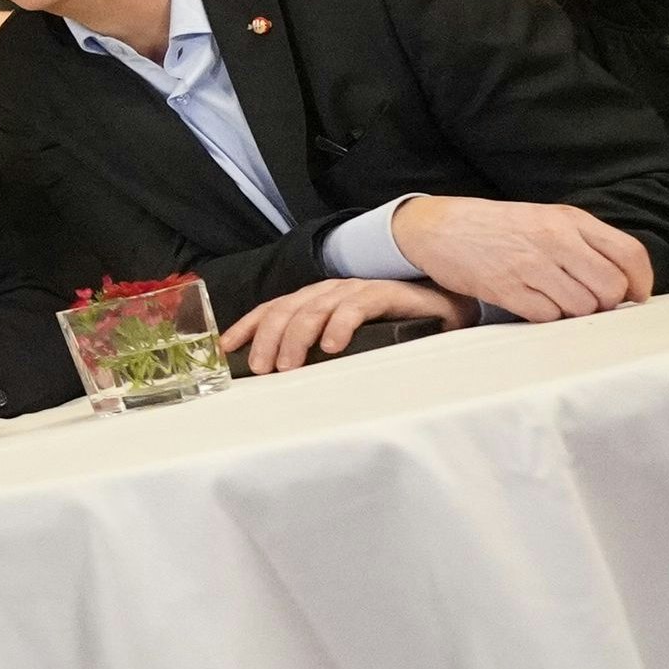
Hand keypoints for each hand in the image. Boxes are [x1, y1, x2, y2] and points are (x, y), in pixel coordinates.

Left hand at [223, 278, 461, 376]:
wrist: (442, 307)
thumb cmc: (391, 329)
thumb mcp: (347, 341)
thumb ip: (319, 351)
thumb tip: (285, 378)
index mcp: (316, 300)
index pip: (273, 309)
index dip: (247, 327)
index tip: (226, 348)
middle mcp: (330, 291)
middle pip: (287, 310)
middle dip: (267, 338)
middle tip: (261, 368)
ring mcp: (355, 290)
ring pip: (314, 309)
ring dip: (296, 337)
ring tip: (288, 365)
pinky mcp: (383, 294)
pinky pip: (355, 307)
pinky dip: (340, 326)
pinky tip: (332, 347)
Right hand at [386, 197, 651, 322]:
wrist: (439, 228)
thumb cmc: (498, 226)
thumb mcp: (545, 218)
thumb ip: (584, 242)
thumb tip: (621, 282)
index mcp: (569, 219)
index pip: (629, 253)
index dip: (641, 282)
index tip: (635, 296)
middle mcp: (555, 240)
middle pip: (611, 287)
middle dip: (606, 303)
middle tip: (589, 300)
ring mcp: (530, 265)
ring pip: (583, 307)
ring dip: (574, 312)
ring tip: (555, 299)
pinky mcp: (507, 289)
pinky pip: (548, 317)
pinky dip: (546, 316)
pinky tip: (532, 302)